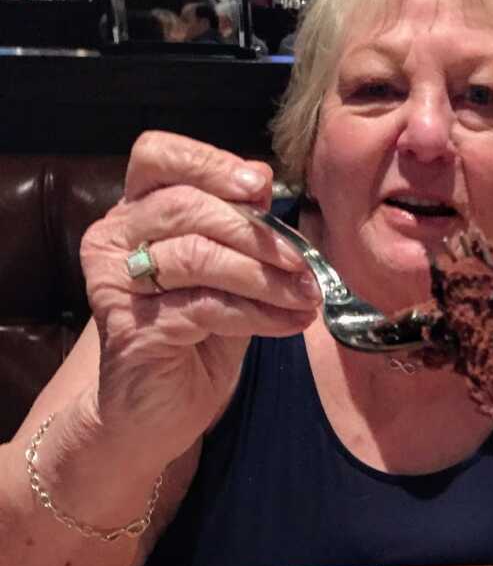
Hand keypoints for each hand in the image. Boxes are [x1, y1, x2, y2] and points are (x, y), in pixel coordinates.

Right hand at [80, 132, 320, 464]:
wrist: (156, 409)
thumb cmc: (194, 336)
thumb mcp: (226, 275)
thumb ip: (238, 231)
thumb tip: (266, 181)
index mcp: (135, 211)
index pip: (157, 156)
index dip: (209, 162)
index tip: (261, 186)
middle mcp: (113, 238)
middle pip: (185, 207)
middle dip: (255, 234)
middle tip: (304, 263)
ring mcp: (116, 283)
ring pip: (197, 257)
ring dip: (264, 277)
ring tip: (306, 297)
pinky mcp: (131, 327)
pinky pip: (205, 307)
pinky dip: (258, 313)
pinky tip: (290, 323)